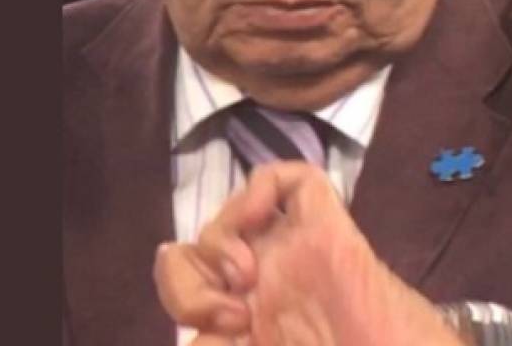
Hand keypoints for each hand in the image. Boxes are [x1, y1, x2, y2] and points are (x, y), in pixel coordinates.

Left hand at [155, 162, 463, 345]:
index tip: (214, 337)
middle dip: (187, 279)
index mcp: (255, 330)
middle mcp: (268, 290)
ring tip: (243, 279)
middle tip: (229, 317)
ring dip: (217, 238)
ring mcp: (296, 256)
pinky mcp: (330, 230)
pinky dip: (262, 187)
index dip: (181, 302)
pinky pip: (292, 181)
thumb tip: (196, 341)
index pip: (191, 298)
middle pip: (198, 250)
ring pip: (234, 210)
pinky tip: (259, 219)